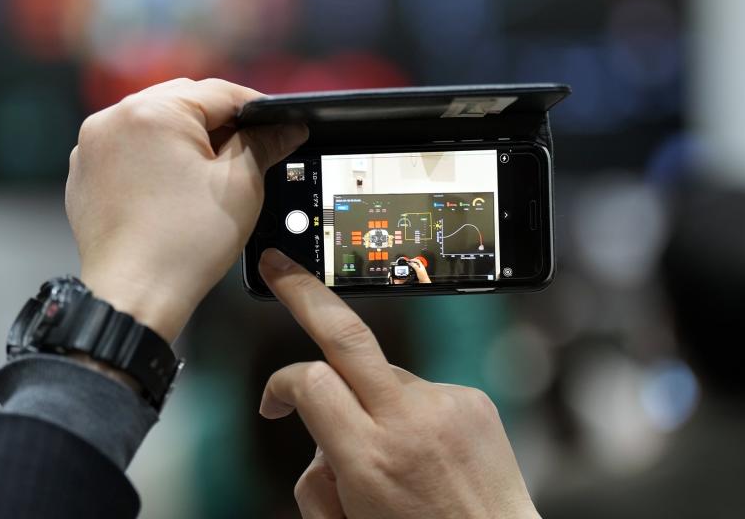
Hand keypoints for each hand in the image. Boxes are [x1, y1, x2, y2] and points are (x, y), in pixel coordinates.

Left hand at [66, 78, 306, 341]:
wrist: (134, 294)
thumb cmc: (184, 243)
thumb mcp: (239, 185)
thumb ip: (264, 144)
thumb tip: (287, 127)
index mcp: (152, 111)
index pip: (219, 92)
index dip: (256, 109)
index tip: (278, 124)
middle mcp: (113, 118)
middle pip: (182, 103)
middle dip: (218, 123)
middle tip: (249, 150)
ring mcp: (93, 146)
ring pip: (154, 124)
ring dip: (185, 139)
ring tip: (211, 173)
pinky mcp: (85, 173)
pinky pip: (129, 150)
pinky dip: (155, 159)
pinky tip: (175, 189)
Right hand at [258, 248, 538, 518]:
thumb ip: (321, 477)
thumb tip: (320, 439)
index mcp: (372, 459)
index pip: (310, 382)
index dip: (280, 383)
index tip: (274, 402)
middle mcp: (410, 422)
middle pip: (346, 334)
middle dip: (304, 293)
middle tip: (279, 266)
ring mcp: (446, 405)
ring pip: (382, 372)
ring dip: (369, 399)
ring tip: (392, 451)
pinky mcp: (471, 399)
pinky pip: (419, 389)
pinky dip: (408, 411)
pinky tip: (425, 447)